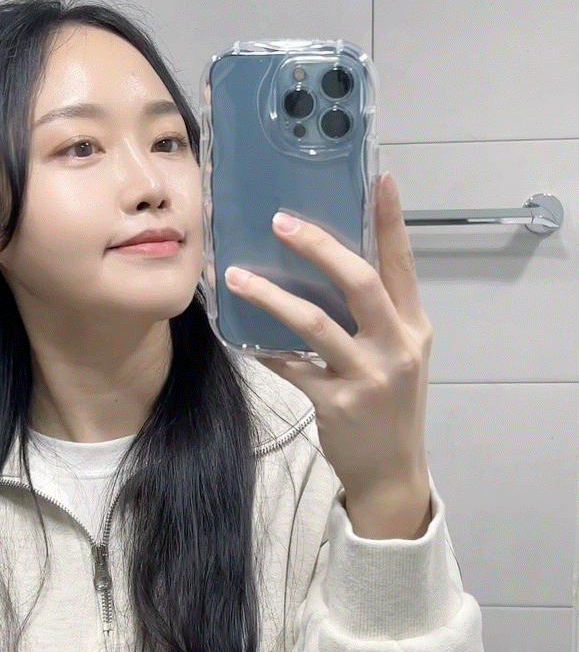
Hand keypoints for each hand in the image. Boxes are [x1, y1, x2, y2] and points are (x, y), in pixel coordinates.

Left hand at [224, 172, 432, 504]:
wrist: (392, 472)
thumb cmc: (390, 407)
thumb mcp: (398, 356)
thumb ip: (375, 317)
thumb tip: (332, 269)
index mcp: (414, 327)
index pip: (403, 263)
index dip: (391, 220)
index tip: (379, 179)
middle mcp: (398, 346)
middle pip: (360, 282)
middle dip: (320, 247)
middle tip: (281, 221)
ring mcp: (369, 376)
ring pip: (316, 322)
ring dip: (272, 296)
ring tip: (237, 277)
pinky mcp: (337, 403)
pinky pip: (291, 366)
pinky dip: (266, 349)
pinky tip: (243, 337)